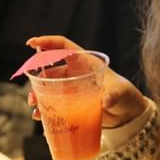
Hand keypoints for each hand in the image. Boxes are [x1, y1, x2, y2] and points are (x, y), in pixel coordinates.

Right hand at [26, 35, 146, 127]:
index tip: (31, 43)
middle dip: (37, 77)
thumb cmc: (125, 96)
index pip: (63, 47)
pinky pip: (53, 103)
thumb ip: (113, 95)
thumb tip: (105, 101)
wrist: (127, 115)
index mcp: (85, 62)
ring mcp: (72, 88)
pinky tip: (40, 117)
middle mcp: (76, 73)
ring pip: (49, 86)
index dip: (47, 42)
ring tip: (34, 106)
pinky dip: (45, 109)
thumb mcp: (120, 93)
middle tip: (32, 91)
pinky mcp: (71, 103)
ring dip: (38, 94)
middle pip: (51, 69)